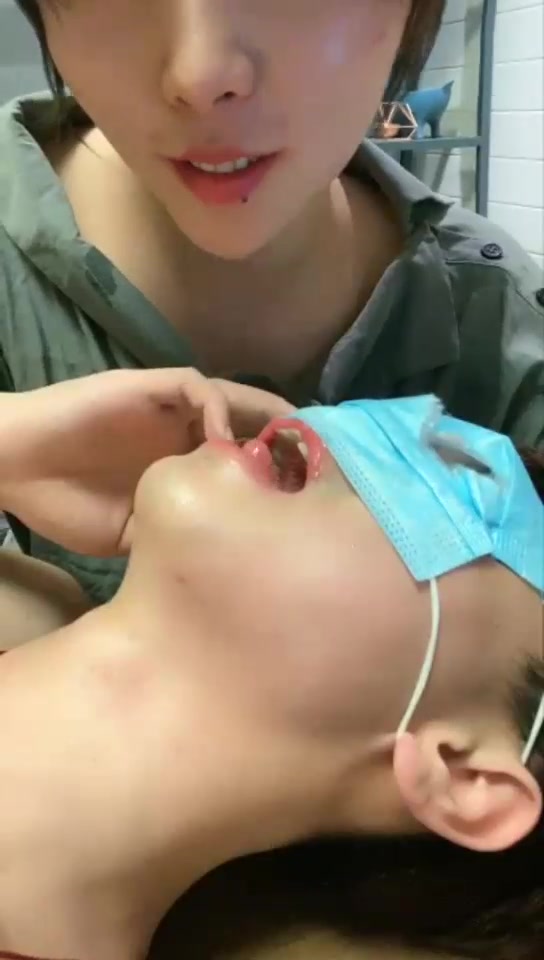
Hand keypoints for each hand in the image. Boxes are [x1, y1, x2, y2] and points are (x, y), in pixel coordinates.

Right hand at [1, 369, 292, 555]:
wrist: (14, 468)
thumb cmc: (66, 502)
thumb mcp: (131, 535)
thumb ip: (174, 532)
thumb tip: (221, 559)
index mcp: (182, 463)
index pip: (244, 460)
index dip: (276, 473)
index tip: (311, 500)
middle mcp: (182, 429)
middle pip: (251, 424)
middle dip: (285, 440)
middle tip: (320, 465)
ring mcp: (165, 406)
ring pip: (232, 399)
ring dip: (263, 416)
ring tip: (292, 443)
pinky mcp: (146, 386)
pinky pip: (194, 386)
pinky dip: (216, 407)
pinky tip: (227, 440)